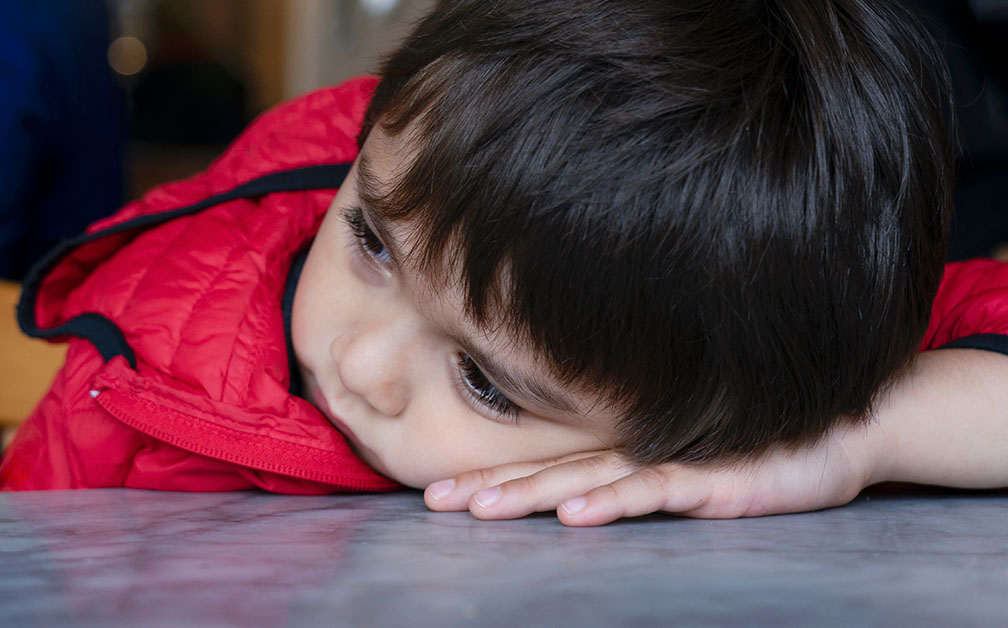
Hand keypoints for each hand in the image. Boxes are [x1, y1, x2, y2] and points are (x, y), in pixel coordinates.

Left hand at [424, 420, 882, 525]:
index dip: (492, 481)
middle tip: (433, 503)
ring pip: (587, 482)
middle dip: (490, 490)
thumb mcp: (685, 473)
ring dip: (531, 496)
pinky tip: (577, 514)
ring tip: (480, 510)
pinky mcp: (709, 478)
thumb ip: (638, 481)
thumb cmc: (756, 455)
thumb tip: (582, 500)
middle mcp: (636, 455)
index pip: (545, 470)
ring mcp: (669, 464)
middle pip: (549, 474)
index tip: (439, 496)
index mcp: (624, 455)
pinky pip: (652, 492)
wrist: (836, 434)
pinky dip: (613, 503)